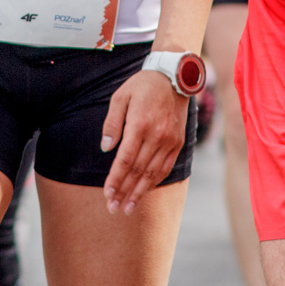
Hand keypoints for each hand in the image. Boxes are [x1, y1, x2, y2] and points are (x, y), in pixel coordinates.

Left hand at [100, 70, 188, 213]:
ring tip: (127, 208)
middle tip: (113, 208)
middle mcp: (157, 135)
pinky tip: (144, 192)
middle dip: (124, 192)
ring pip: (152, 174)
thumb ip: (112, 123)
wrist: (173, 77)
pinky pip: (165, 168)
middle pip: (138, 171)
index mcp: (140, 124)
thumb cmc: (142, 86)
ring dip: (139, 193)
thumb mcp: (120, 97)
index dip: (115, 180)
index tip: (107, 194)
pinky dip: (154, 183)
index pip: (125, 160)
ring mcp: (170, 141)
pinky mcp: (178, 143)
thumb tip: (105, 148)